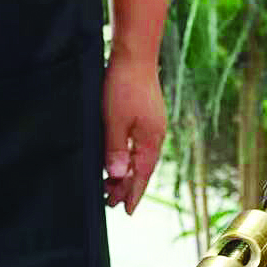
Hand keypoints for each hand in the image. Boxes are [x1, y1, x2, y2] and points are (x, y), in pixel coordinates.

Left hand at [102, 53, 165, 213]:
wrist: (134, 55)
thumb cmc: (123, 86)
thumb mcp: (114, 121)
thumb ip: (116, 149)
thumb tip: (118, 175)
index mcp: (151, 140)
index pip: (142, 175)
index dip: (133, 193)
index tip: (126, 211)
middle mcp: (155, 135)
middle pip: (142, 169)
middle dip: (127, 187)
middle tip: (111, 202)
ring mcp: (152, 125)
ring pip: (140, 157)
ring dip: (127, 172)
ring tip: (111, 183)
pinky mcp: (146, 115)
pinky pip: (139, 144)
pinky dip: (129, 156)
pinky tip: (120, 157)